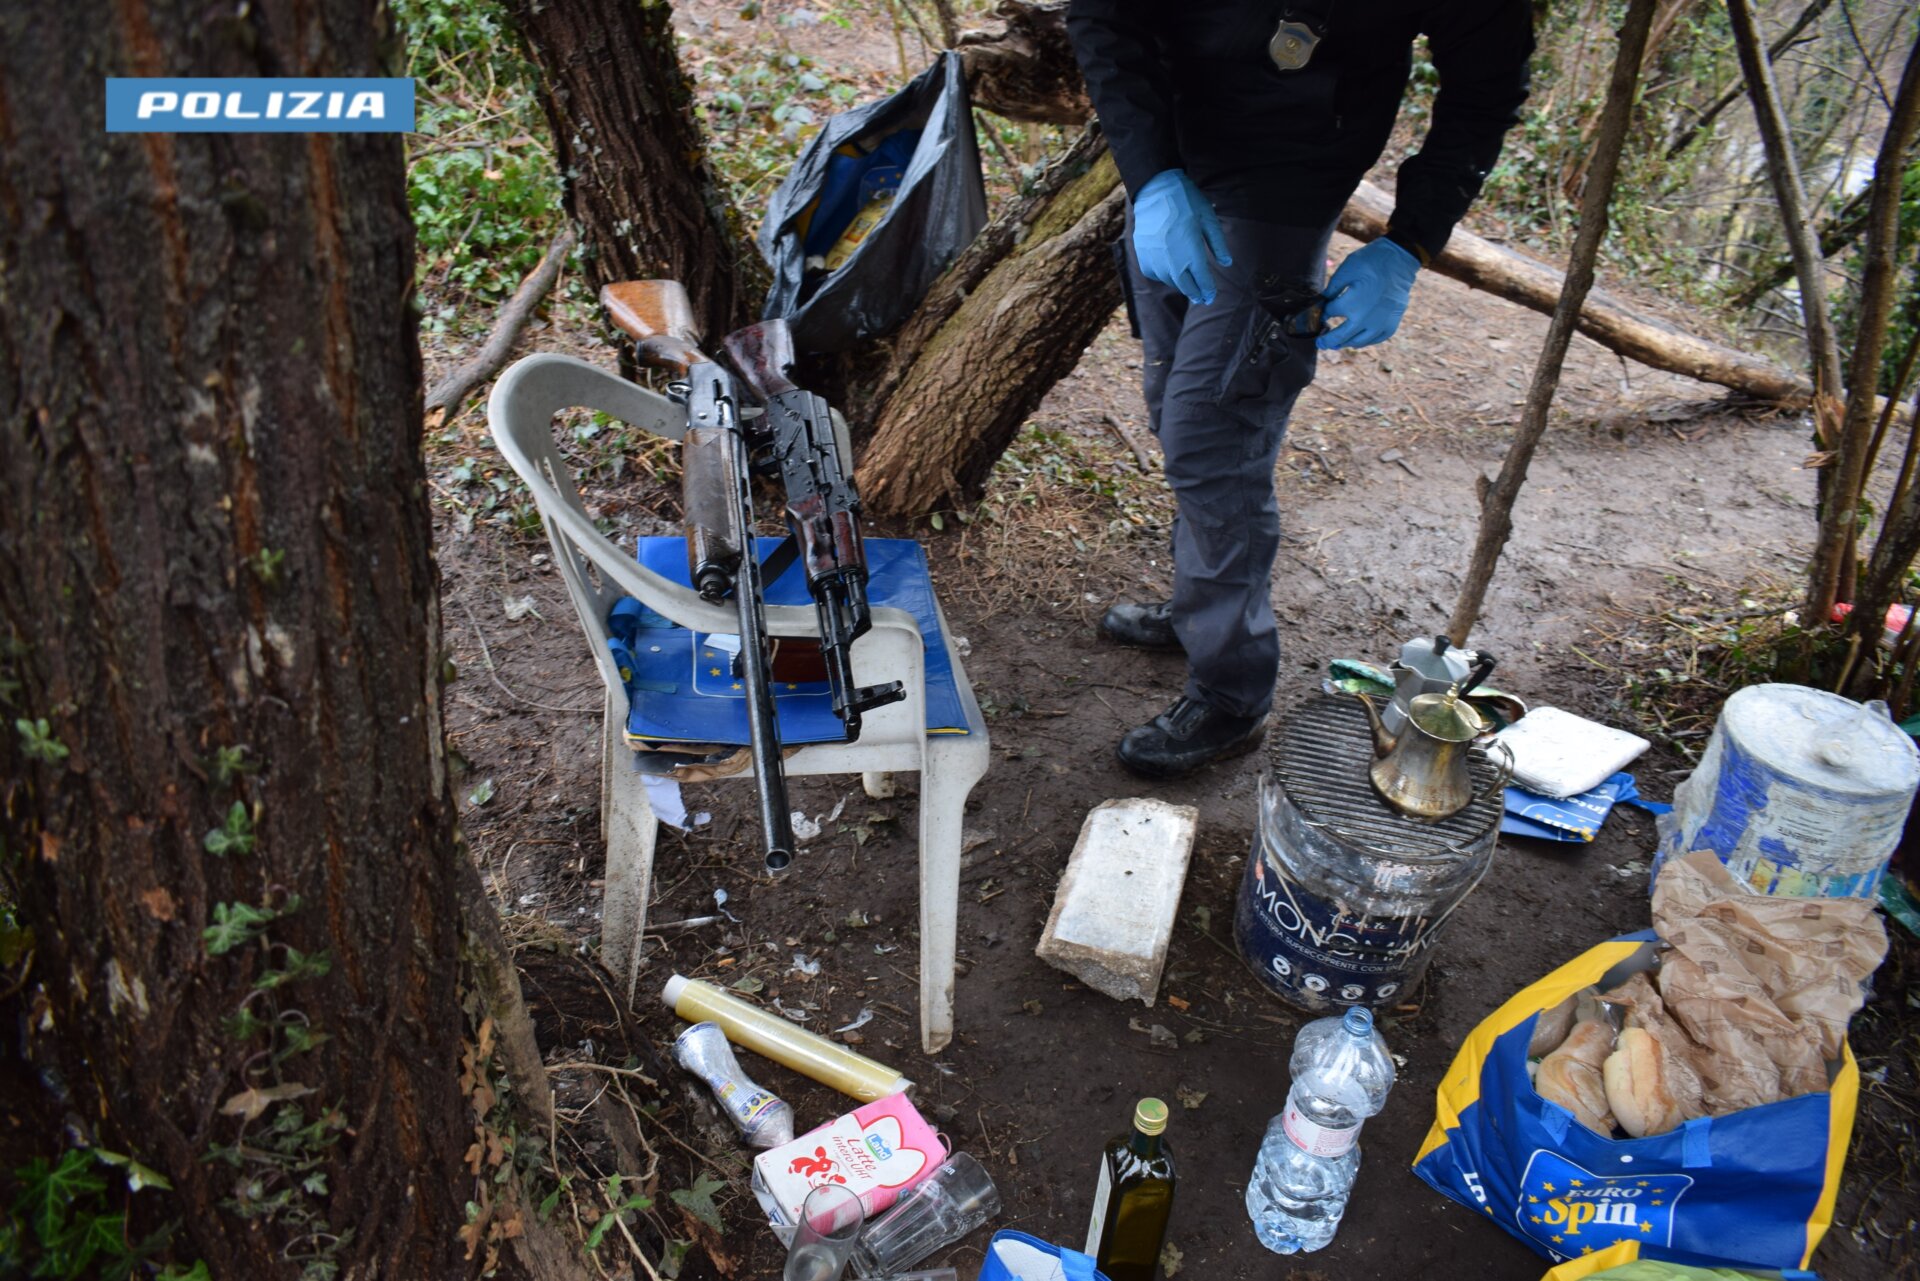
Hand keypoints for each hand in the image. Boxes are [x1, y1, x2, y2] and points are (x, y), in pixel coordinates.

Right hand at [1132, 170, 1230, 305]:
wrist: (1156, 192)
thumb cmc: (1187, 203)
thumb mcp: (1208, 220)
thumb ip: (1218, 244)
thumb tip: (1227, 264)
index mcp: (1192, 253)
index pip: (1203, 281)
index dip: (1208, 290)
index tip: (1211, 296)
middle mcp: (1173, 262)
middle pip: (1186, 287)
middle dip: (1196, 294)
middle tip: (1202, 299)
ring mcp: (1156, 261)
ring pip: (1170, 282)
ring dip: (1181, 284)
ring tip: (1187, 285)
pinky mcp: (1144, 257)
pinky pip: (1155, 274)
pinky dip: (1164, 276)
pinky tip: (1170, 271)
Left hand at [1317, 238, 1420, 349]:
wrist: (1401, 260)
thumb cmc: (1372, 261)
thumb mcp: (1346, 270)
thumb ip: (1332, 289)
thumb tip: (1322, 302)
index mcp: (1350, 305)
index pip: (1329, 314)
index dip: (1322, 312)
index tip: (1320, 313)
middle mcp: (1364, 320)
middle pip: (1340, 336)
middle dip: (1327, 340)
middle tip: (1320, 343)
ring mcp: (1379, 324)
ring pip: (1357, 342)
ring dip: (1345, 343)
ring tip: (1337, 343)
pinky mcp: (1391, 324)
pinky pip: (1375, 340)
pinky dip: (1364, 341)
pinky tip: (1358, 339)